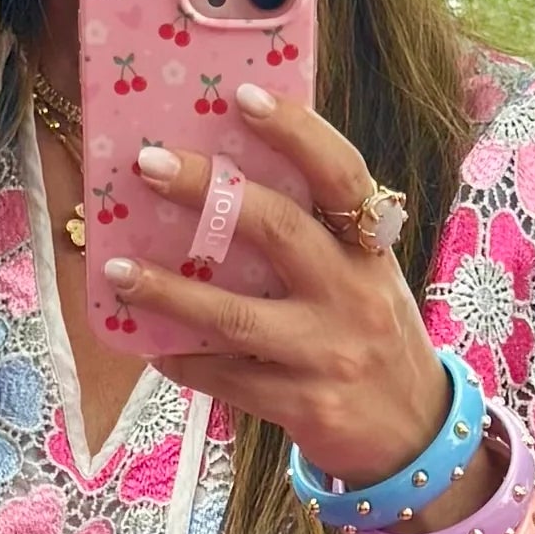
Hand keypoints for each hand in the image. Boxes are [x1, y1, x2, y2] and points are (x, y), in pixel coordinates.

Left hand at [110, 89, 453, 501]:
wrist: (415, 437)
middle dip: (207, 193)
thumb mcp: (365, 279)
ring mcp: (330, 353)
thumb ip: (316, 239)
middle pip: (280, 230)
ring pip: (237, 316)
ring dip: (170, 294)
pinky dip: (184, 361)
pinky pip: (228, 380)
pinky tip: (150, 349)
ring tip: (119, 274)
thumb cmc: (372, 338)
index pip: (341, 175)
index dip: (296, 132)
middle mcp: (355, 294)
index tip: (244, 96)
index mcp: (371, 251)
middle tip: (148, 165)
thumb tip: (220, 190)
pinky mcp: (305, 405)